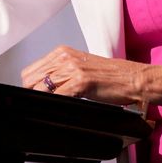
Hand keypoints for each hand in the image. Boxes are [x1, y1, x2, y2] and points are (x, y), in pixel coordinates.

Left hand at [21, 45, 148, 106]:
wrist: (132, 78)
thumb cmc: (109, 77)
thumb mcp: (80, 68)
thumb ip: (61, 74)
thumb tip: (42, 90)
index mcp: (62, 52)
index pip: (30, 71)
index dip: (29, 87)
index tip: (34, 98)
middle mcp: (64, 57)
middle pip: (30, 80)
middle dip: (33, 95)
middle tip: (42, 106)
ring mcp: (72, 68)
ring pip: (40, 88)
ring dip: (43, 101)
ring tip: (52, 108)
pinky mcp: (80, 81)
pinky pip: (57, 96)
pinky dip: (54, 105)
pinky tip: (61, 109)